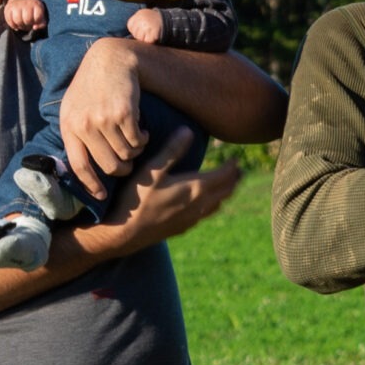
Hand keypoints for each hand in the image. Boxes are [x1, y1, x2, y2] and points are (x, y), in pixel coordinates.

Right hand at [3, 0, 46, 35]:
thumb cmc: (33, 11)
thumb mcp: (40, 15)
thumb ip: (41, 24)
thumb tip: (35, 28)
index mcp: (36, 4)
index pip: (37, 18)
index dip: (36, 22)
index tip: (35, 21)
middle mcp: (26, 3)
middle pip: (27, 20)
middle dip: (28, 25)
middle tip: (27, 24)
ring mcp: (16, 4)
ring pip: (17, 21)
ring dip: (20, 26)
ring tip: (22, 24)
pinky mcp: (8, 7)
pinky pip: (9, 20)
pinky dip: (12, 25)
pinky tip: (16, 25)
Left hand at [61, 39, 148, 199]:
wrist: (110, 60)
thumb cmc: (92, 86)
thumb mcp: (74, 108)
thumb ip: (76, 133)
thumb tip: (80, 166)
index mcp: (69, 127)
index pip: (79, 166)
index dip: (92, 185)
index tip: (101, 195)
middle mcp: (85, 125)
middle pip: (109, 166)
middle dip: (123, 169)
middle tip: (129, 163)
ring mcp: (104, 120)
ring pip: (127, 154)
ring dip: (135, 151)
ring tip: (134, 139)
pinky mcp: (125, 114)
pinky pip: (138, 141)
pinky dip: (143, 139)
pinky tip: (141, 129)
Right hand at [84, 128, 240, 255]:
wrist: (126, 234)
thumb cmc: (137, 199)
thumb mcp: (152, 170)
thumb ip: (171, 150)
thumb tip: (188, 130)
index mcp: (196, 188)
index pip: (225, 175)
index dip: (233, 165)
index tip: (236, 158)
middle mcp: (200, 204)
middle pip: (226, 190)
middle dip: (234, 178)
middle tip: (239, 170)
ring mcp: (193, 218)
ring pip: (218, 203)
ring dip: (226, 192)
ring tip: (228, 184)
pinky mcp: (185, 227)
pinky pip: (206, 214)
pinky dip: (213, 204)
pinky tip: (206, 203)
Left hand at [125, 7, 164, 43]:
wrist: (170, 21)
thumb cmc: (155, 21)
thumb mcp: (145, 16)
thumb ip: (137, 22)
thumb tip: (128, 35)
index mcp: (140, 14)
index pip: (130, 25)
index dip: (134, 29)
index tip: (141, 29)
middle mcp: (142, 19)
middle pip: (134, 32)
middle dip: (139, 34)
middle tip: (147, 32)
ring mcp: (147, 26)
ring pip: (139, 37)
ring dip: (144, 38)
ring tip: (150, 34)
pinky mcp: (153, 33)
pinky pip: (146, 41)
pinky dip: (149, 40)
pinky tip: (153, 36)